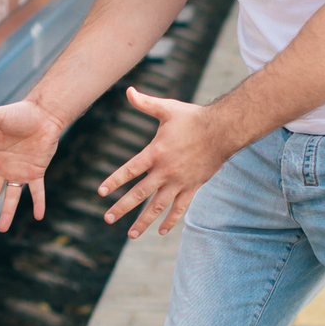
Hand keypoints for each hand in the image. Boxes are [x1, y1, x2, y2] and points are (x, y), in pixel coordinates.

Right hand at [0, 99, 66, 230]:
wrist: (45, 113)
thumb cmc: (20, 113)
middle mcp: (3, 166)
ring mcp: (19, 171)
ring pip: (11, 196)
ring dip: (7, 212)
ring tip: (2, 229)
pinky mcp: (36, 172)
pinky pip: (37, 191)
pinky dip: (38, 203)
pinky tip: (39, 216)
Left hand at [96, 87, 226, 238]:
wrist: (223, 130)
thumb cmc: (193, 118)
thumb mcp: (167, 109)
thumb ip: (145, 103)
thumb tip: (128, 90)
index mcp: (156, 153)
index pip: (130, 170)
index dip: (114, 181)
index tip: (101, 192)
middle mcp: (166, 171)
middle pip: (140, 194)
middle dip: (122, 207)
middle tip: (108, 219)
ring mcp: (179, 182)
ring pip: (158, 206)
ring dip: (143, 221)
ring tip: (130, 235)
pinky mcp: (192, 187)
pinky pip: (180, 208)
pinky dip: (171, 220)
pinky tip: (161, 231)